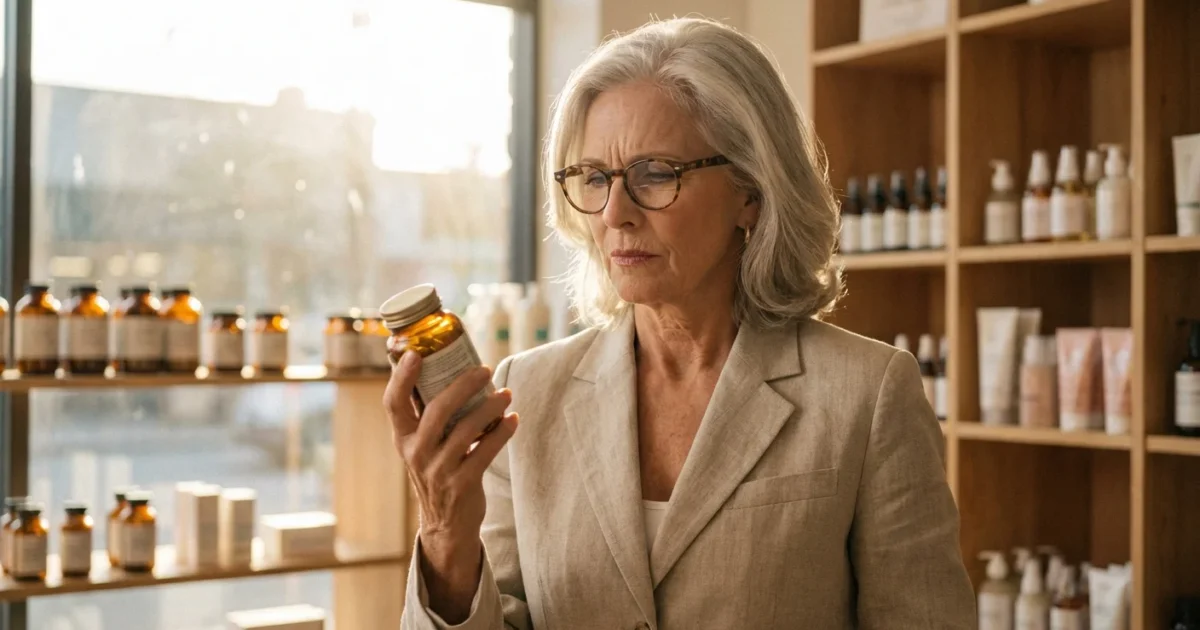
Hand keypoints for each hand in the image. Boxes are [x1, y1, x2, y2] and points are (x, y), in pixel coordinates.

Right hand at [383, 351, 517, 620]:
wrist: (446, 524)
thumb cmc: (438, 470)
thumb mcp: (423, 445)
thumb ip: (428, 414)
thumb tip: (441, 365)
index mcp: (403, 438)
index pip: (393, 403)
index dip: (402, 377)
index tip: (417, 352)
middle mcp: (416, 453)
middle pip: (437, 410)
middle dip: (463, 385)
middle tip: (485, 369)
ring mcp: (438, 471)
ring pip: (465, 430)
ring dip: (489, 408)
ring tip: (506, 394)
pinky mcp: (461, 485)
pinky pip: (484, 453)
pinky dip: (502, 433)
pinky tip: (514, 420)